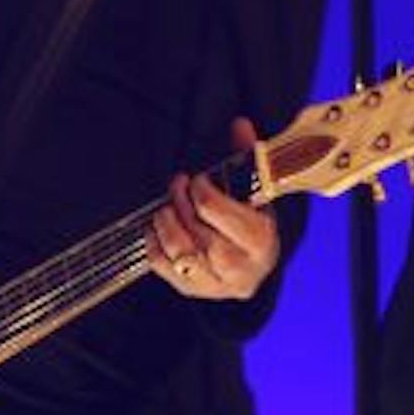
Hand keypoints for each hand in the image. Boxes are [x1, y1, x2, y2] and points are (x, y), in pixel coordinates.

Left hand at [149, 118, 277, 301]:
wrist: (256, 267)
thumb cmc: (254, 224)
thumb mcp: (257, 193)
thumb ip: (248, 158)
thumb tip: (239, 124)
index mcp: (260, 240)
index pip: (215, 210)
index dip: (200, 189)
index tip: (198, 180)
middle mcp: (239, 268)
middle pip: (196, 230)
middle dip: (180, 202)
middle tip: (178, 185)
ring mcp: (215, 284)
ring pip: (177, 250)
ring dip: (165, 221)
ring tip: (167, 207)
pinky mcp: (192, 290)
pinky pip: (161, 266)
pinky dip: (153, 241)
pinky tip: (159, 226)